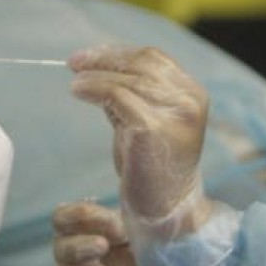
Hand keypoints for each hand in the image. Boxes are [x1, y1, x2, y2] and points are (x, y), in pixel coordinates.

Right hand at [53, 201, 164, 265]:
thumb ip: (131, 199)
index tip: (114, 222)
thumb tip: (130, 170)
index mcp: (80, 226)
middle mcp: (73, 252)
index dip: (82, 218)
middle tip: (104, 246)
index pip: (61, 218)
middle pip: (60, 249)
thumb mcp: (140, 217)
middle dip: (81, 247)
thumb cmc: (147, 238)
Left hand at [68, 45, 212, 237]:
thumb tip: (99, 71)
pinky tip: (79, 92)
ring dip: (95, 74)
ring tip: (74, 81)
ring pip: (127, 78)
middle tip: (74, 62)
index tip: (90, 57)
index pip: (154, 59)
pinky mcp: (151, 128)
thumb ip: (132, 97)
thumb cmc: (153, 169)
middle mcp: (188, 100)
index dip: (119, 53)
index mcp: (192, 95)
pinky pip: (116, 96)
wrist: (165, 211)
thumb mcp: (145, 123)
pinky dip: (93, 89)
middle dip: (104, 58)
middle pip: (142, 62)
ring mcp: (173, 114)